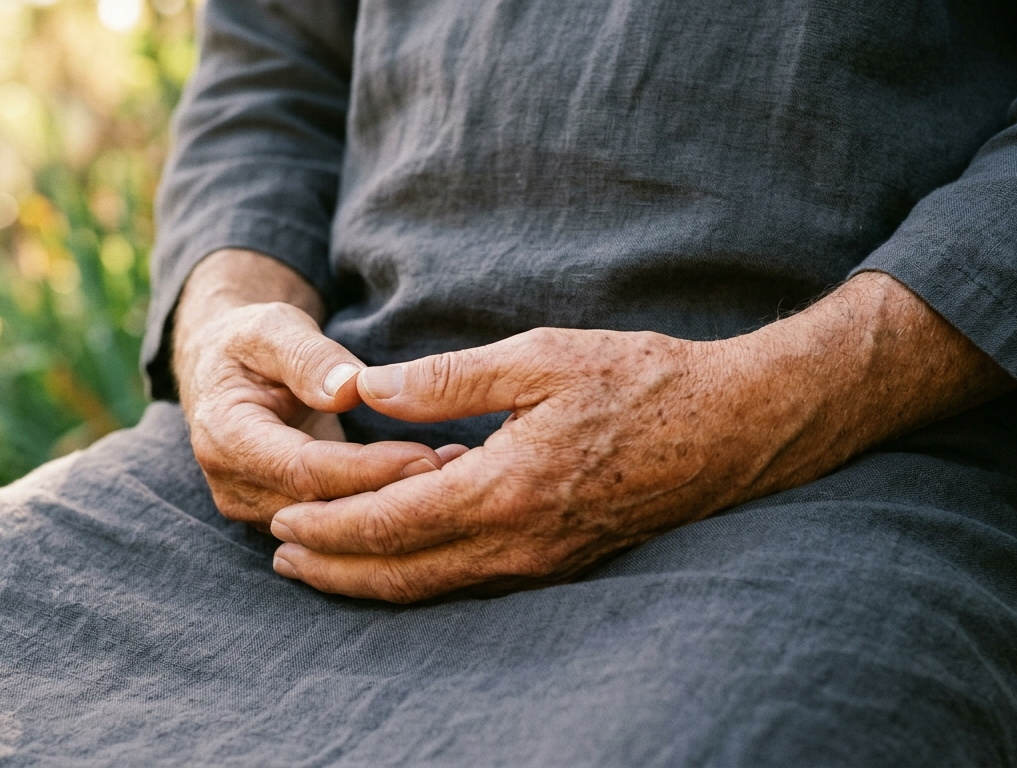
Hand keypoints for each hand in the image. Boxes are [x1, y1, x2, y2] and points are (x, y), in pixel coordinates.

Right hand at [173, 249, 463, 528]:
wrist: (226, 370)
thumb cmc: (253, 342)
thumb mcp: (273, 328)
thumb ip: (308, 357)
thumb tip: (349, 390)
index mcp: (225, 435)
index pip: (303, 470)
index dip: (366, 469)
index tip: (425, 457)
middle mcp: (233, 484)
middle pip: (320, 509)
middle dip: (389, 494)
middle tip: (456, 470)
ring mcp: (253, 508)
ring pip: (331, 529)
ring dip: (391, 507)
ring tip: (453, 475)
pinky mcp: (277, 518)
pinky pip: (333, 528)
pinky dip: (379, 510)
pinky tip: (429, 488)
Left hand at [268, 272, 1014, 601]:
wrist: (734, 427)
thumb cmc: (640, 379)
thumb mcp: (539, 356)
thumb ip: (449, 378)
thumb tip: (370, 387)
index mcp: (506, 488)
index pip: (392, 522)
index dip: (331, 526)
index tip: (284, 521)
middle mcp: (521, 541)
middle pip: (405, 574)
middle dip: (336, 572)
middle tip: (282, 561)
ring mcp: (544, 562)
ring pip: (437, 588)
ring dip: (373, 582)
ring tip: (323, 571)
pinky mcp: (562, 563)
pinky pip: (475, 583)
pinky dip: (423, 577)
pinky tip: (401, 558)